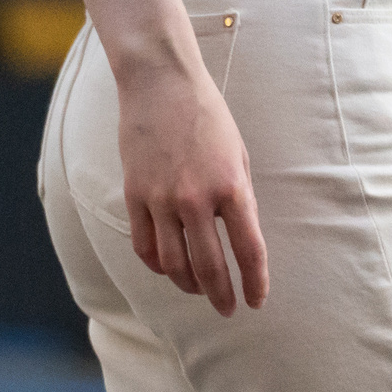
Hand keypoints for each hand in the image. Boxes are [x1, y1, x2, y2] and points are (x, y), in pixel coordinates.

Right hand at [114, 61, 268, 314]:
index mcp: (231, 186)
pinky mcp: (135, 196)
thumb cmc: (207, 117)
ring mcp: (161, 199)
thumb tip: (241, 242)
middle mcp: (196, 198)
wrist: (161, 83)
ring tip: (198, 290)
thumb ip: (240, 199)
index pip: (249, 250)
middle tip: (227, 309)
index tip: (256, 301)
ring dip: (189, 285)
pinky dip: (159, 265)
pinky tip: (169, 268)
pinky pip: (146, 247)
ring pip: (174, 264)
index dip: (255, 283)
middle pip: (210, 268)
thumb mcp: (238, 155)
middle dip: (221, 296)